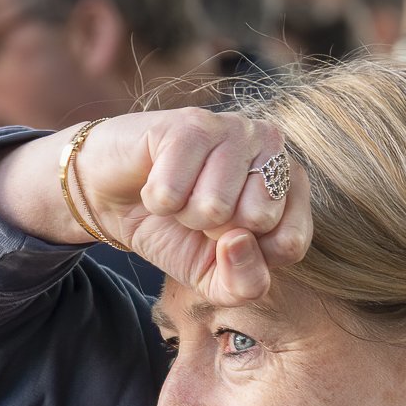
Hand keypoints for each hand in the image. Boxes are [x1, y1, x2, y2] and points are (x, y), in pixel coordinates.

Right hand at [0, 109, 311, 307]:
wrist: (114, 198)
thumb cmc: (176, 233)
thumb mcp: (215, 278)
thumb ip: (245, 283)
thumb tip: (239, 241)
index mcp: (289, 185)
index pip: (290, 243)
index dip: (245, 256)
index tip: (226, 238)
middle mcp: (271, 147)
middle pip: (258, 219)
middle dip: (216, 231)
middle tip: (199, 211)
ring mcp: (233, 128)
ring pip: (215, 206)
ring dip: (183, 213)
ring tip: (179, 193)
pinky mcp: (190, 123)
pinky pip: (173, 192)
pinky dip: (157, 199)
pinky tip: (156, 178)